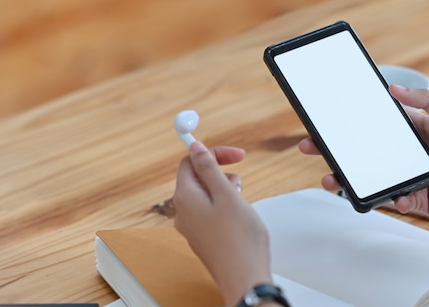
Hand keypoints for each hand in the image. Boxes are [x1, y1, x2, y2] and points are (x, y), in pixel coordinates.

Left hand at [173, 142, 271, 305]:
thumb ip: (209, 168)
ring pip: (208, 195)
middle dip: (222, 175)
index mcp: (185, 197)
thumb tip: (195, 149)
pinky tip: (240, 220)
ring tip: (241, 206)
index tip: (236, 155)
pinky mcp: (204, 237)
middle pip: (199, 178)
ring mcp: (193, 226)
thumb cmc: (238, 240)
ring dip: (227, 192)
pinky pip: (212, 212)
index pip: (190, 162)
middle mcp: (184, 212)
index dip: (213, 154)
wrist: (244, 278)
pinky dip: (227, 208)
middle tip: (240, 186)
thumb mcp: (227, 194)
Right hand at [299, 86, 428, 219]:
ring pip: (372, 178)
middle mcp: (409, 155)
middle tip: (312, 147)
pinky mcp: (418, 202)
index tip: (329, 121)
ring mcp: (411, 179)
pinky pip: (394, 200)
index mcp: (417, 132)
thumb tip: (392, 88)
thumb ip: (426, 102)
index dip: (353, 124)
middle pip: (365, 152)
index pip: (377, 126)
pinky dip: (389, 198)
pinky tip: (394, 195)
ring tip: (330, 178)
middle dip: (337, 151)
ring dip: (348, 178)